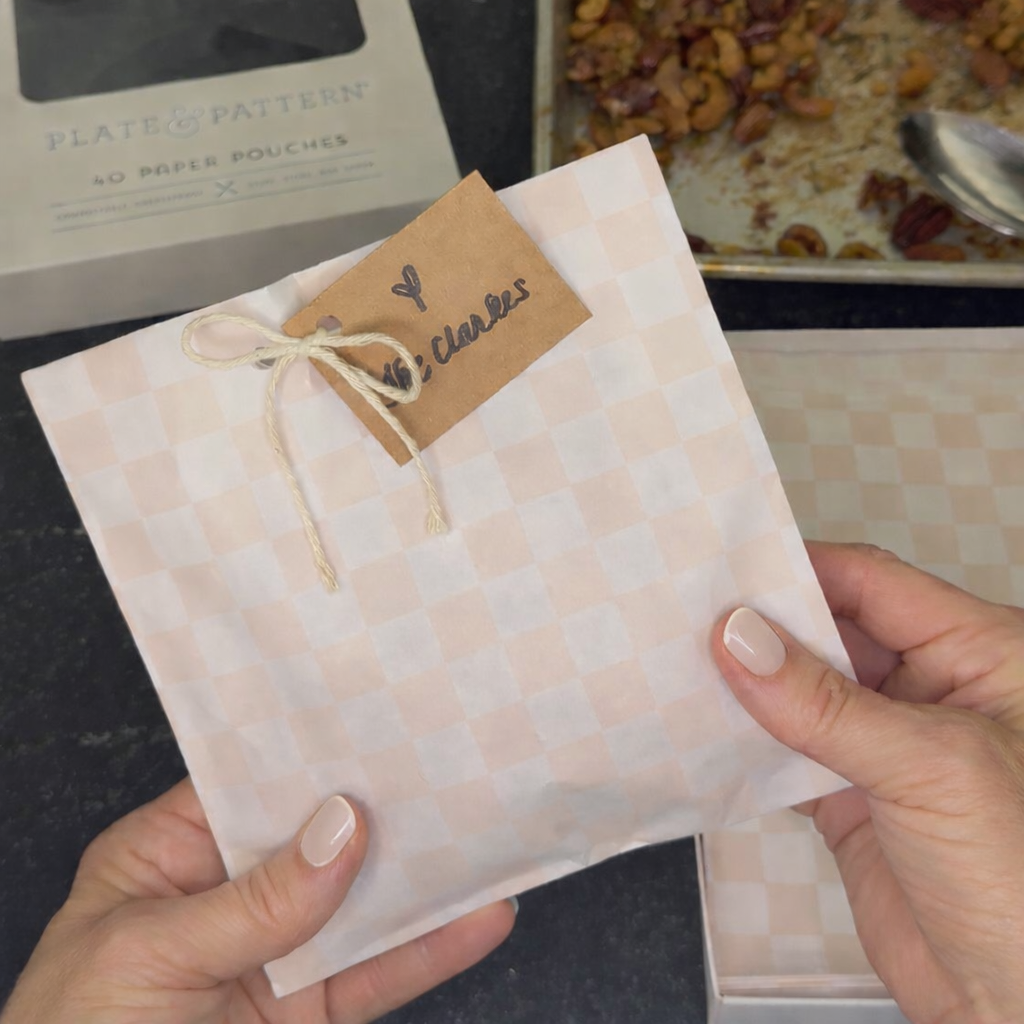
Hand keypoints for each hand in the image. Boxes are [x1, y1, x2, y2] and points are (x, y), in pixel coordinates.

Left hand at [1, 780, 514, 1023]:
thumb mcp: (150, 956)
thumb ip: (253, 901)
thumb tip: (340, 829)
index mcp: (169, 855)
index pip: (252, 785)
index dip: (313, 757)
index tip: (379, 725)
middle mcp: (226, 894)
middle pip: (321, 840)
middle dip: (384, 808)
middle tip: (453, 768)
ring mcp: (273, 955)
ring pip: (362, 904)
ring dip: (425, 878)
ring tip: (487, 837)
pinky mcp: (308, 1013)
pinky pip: (378, 974)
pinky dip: (430, 950)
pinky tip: (476, 920)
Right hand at [713, 542, 1023, 1023]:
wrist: (1014, 1009)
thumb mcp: (931, 769)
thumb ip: (827, 705)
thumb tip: (739, 639)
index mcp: (979, 654)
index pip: (873, 584)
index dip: (800, 572)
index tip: (725, 570)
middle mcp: (931, 688)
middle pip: (831, 631)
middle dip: (765, 625)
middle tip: (687, 613)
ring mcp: (886, 744)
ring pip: (802, 689)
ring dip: (749, 682)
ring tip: (679, 661)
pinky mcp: (850, 796)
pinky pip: (787, 748)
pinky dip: (746, 740)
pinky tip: (703, 727)